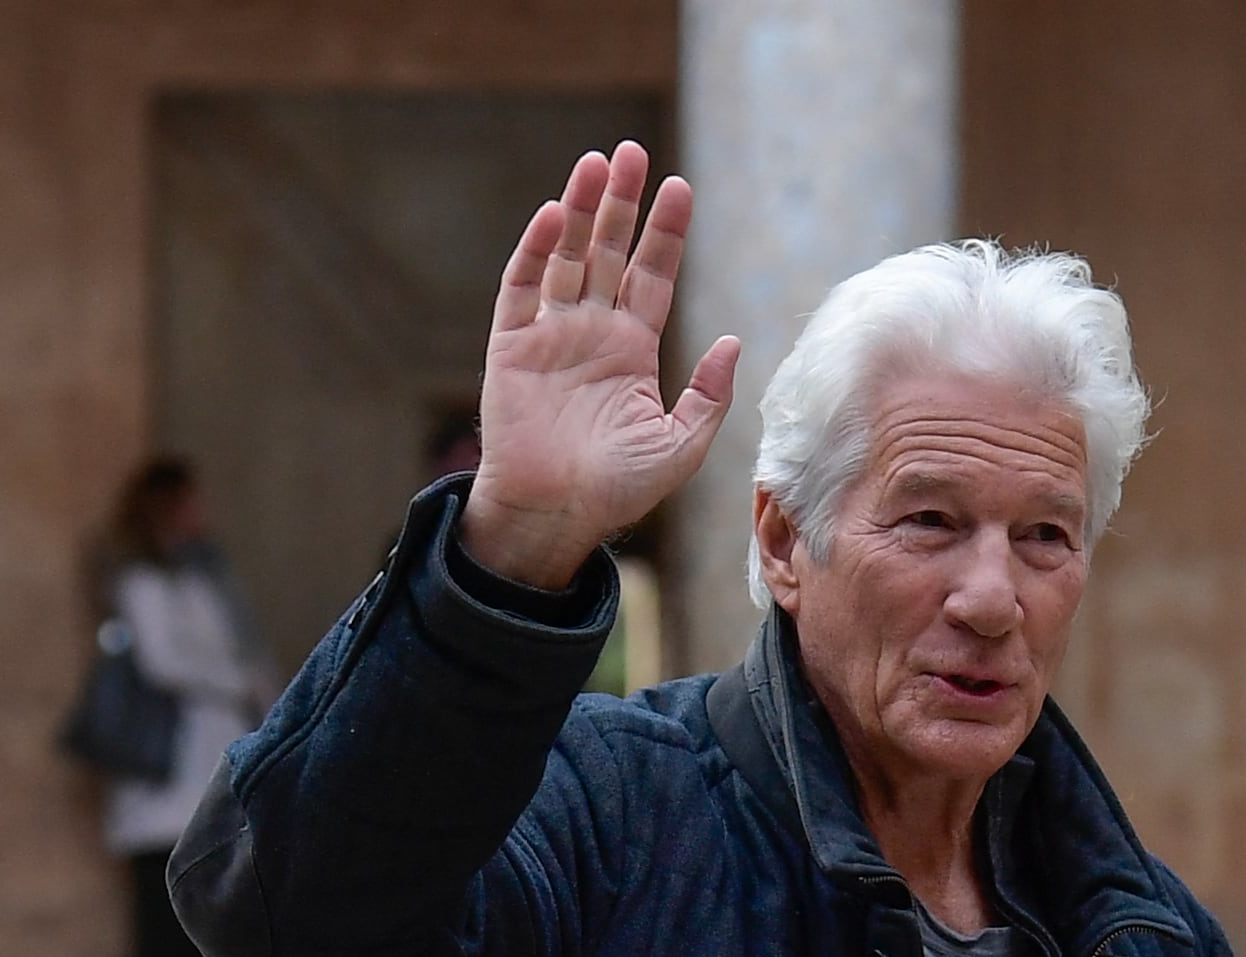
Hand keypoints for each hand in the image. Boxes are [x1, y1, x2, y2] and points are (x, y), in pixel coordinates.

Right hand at [460, 142, 739, 589]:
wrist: (556, 515)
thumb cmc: (618, 489)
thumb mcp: (680, 444)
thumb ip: (708, 394)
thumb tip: (733, 340)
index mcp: (632, 349)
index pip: (653, 276)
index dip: (665, 232)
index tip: (680, 187)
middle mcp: (592, 332)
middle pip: (608, 252)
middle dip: (621, 203)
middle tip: (632, 152)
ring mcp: (550, 336)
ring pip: (567, 258)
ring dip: (579, 211)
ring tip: (596, 163)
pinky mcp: (511, 347)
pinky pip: (522, 290)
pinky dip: (534, 252)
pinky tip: (551, 216)